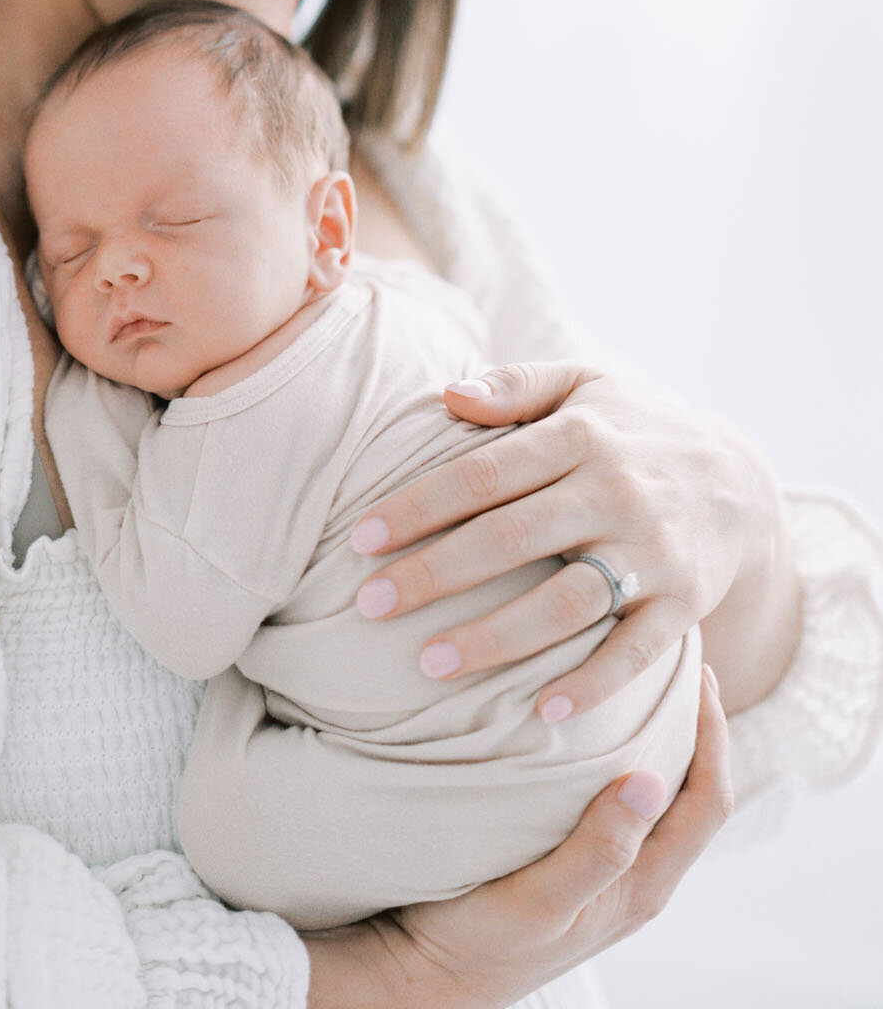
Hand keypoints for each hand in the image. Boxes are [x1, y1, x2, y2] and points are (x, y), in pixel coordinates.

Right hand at [305, 664, 731, 1008]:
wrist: (430, 975)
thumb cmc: (483, 942)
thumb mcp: (541, 902)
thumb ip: (598, 851)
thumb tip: (651, 783)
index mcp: (643, 885)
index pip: (708, 801)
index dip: (716, 736)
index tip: (700, 672)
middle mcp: (637, 875)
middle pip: (694, 792)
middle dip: (697, 723)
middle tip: (675, 657)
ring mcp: (608, 870)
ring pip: (657, 792)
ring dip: (660, 734)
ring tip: (638, 673)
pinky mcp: (575, 860)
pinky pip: (617, 798)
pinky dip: (619, 749)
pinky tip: (587, 718)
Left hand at [352, 362, 800, 719]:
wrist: (735, 479)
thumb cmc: (629, 429)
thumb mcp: (581, 384)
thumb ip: (514, 387)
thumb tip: (447, 394)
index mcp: (579, 436)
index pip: (484, 472)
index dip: (419, 504)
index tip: (360, 538)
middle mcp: (615, 492)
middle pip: (513, 537)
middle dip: (436, 573)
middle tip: (370, 604)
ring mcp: (652, 552)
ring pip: (567, 601)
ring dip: (497, 637)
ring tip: (430, 663)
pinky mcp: (684, 603)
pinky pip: (637, 651)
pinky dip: (593, 683)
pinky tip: (541, 712)